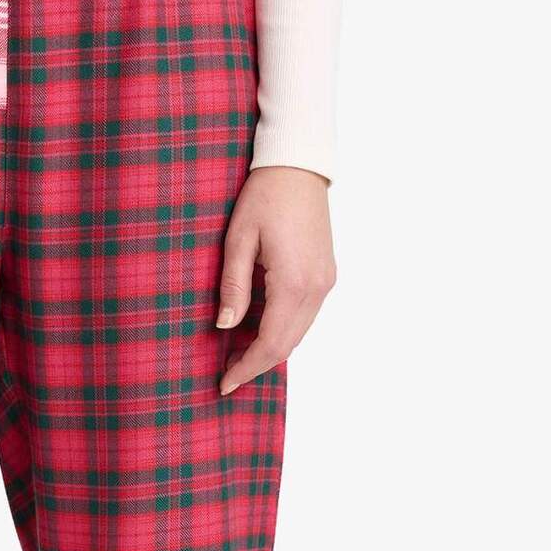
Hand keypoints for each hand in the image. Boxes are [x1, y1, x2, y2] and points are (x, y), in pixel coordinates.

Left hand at [216, 167, 335, 395]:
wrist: (298, 166)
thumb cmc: (264, 197)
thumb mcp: (238, 241)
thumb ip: (233, 287)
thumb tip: (224, 327)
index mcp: (294, 283)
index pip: (270, 343)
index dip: (246, 367)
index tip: (224, 383)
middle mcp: (316, 288)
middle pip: (287, 345)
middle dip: (256, 365)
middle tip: (227, 376)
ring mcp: (325, 282)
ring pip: (298, 334)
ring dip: (270, 350)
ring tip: (239, 358)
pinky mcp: (326, 275)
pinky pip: (304, 316)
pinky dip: (283, 331)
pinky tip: (259, 332)